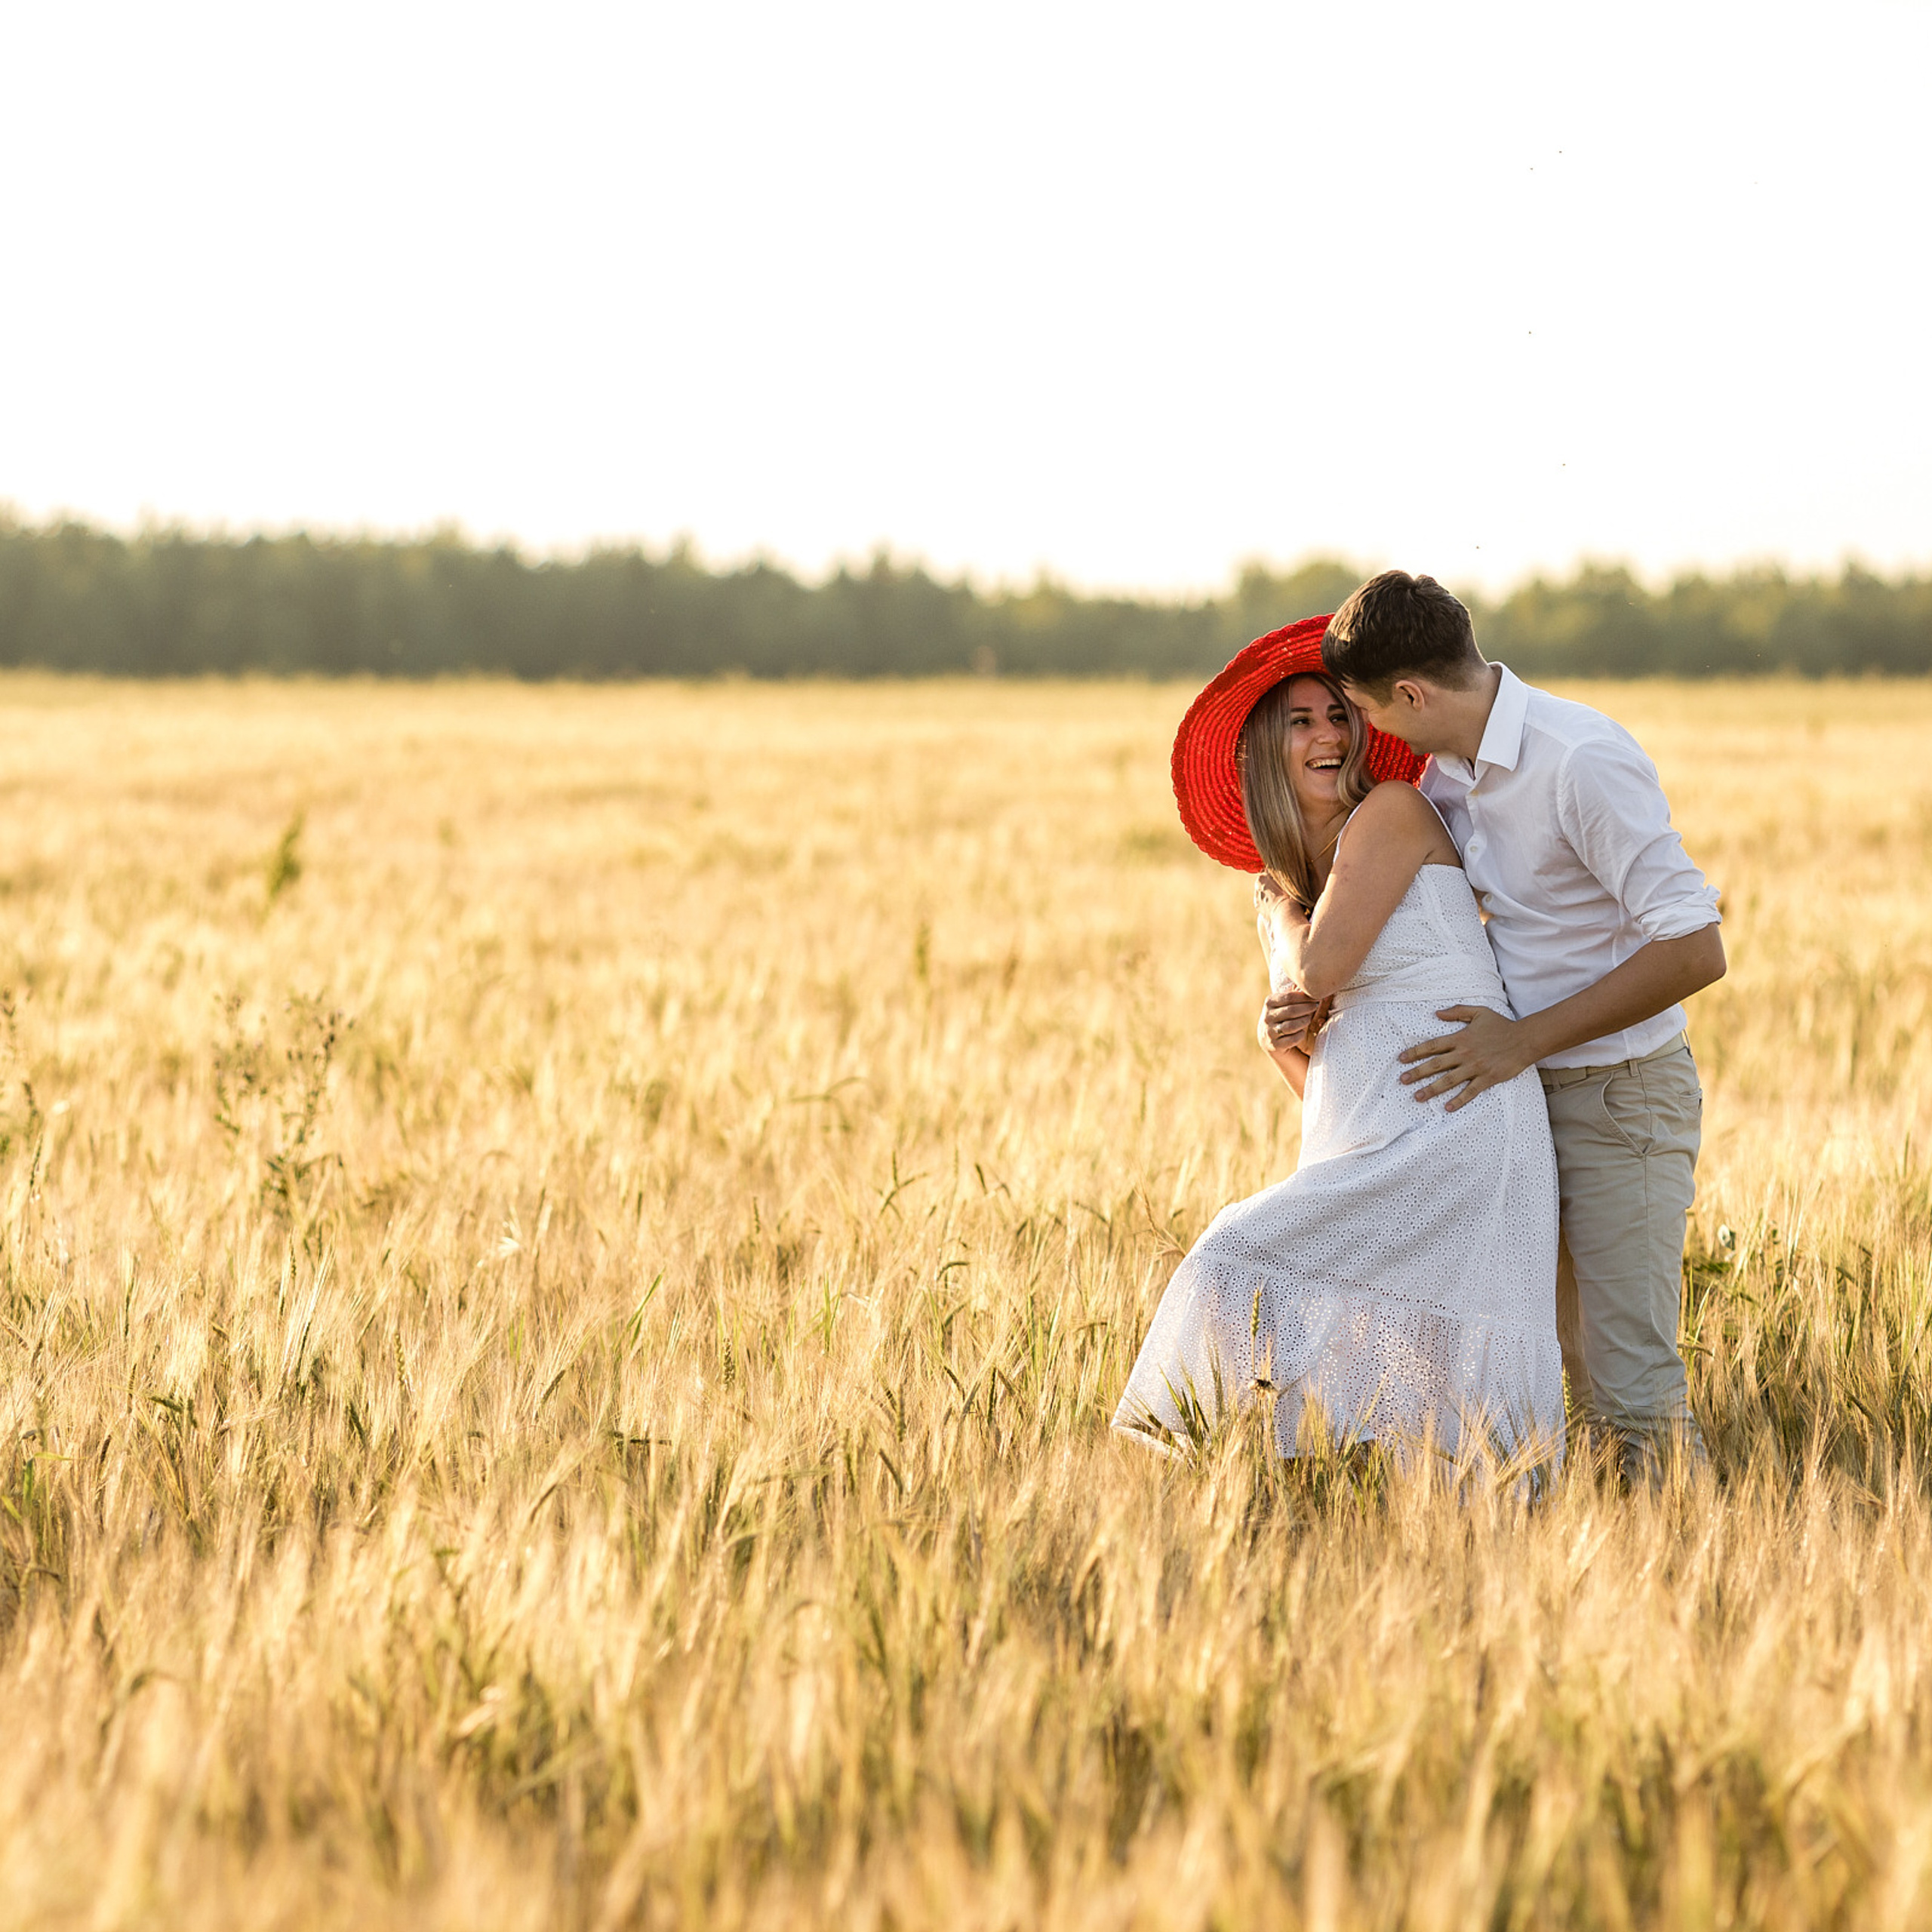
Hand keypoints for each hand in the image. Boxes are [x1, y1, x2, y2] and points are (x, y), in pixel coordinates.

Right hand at [1262, 985, 1329, 1053]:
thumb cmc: (1283, 1017)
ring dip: (1304, 1021)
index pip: (1289, 997)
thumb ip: (1295, 994)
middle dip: (1306, 1008)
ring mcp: (1270, 1032)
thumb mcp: (1285, 1004)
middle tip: (1315, 1006)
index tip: (1317, 996)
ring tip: (1309, 1019)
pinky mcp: (1275, 1045)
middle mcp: (1267, 1017)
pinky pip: (1292, 1039)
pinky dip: (1300, 1035)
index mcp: (1269, 1002)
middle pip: (1291, 1010)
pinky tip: (1302, 1032)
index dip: (1305, 997)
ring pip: (1291, 1026)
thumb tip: (1308, 983)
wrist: (1270, 1040)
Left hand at [1398, 1006, 1533, 1109]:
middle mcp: (1465, 1053)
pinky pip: (1470, 1091)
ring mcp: (1475, 1067)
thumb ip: (1457, 1012)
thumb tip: (1436, 1013)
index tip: (1401, 1059)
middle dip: (1417, 1073)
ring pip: (1449, 1080)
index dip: (1415, 1052)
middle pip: (1435, 1065)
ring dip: (1431, 1089)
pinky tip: (1447, 1108)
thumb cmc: (1502, 1025)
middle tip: (1402, 1080)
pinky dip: (1459, 1100)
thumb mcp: (1479, 1012)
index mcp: (1460, 1038)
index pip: (1432, 1046)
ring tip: (1417, 1097)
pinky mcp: (1487, 1078)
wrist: (1525, 1039)